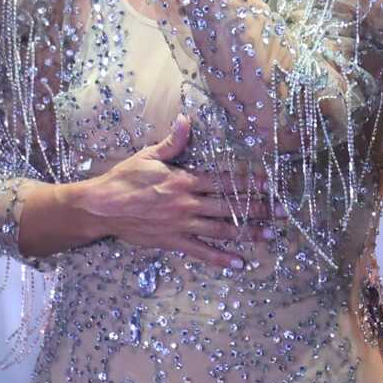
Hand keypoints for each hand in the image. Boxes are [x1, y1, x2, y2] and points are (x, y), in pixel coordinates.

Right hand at [80, 114, 284, 269]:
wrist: (101, 208)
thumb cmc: (124, 179)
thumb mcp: (148, 155)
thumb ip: (172, 142)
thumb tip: (187, 119)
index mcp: (183, 180)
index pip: (222, 180)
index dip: (246, 182)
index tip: (268, 184)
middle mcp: (187, 203)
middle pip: (228, 206)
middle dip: (257, 209)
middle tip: (281, 213)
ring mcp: (182, 225)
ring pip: (221, 230)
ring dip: (247, 233)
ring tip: (269, 235)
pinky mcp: (173, 242)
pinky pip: (201, 251)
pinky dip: (221, 258)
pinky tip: (239, 263)